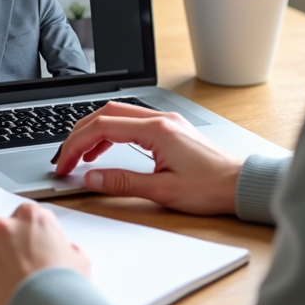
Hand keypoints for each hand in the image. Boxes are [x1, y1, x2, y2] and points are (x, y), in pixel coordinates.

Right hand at [54, 101, 243, 215]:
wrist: (241, 185)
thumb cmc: (211, 188)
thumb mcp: (163, 191)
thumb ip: (123, 183)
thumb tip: (91, 178)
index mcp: (157, 130)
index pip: (103, 126)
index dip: (76, 144)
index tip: (63, 163)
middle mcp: (160, 119)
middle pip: (106, 114)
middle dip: (80, 134)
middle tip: (65, 158)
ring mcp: (166, 122)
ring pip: (118, 115)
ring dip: (94, 131)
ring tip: (80, 156)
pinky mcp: (170, 129)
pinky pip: (132, 123)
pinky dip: (112, 133)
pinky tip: (105, 151)